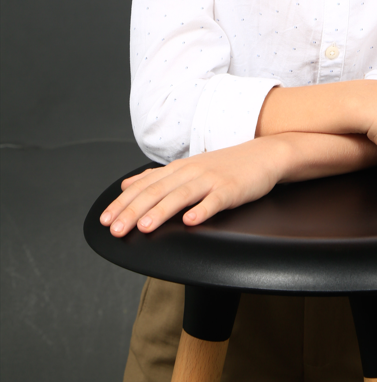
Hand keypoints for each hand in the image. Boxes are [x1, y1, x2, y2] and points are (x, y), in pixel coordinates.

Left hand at [100, 135, 290, 237]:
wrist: (264, 155)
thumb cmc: (225, 165)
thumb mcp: (188, 167)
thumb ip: (156, 176)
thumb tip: (126, 184)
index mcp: (179, 169)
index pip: (145, 186)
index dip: (124, 202)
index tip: (105, 220)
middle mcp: (192, 172)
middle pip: (158, 191)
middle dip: (134, 210)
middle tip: (116, 229)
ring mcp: (212, 180)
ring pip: (182, 195)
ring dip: (162, 210)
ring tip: (145, 226)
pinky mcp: (232, 189)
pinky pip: (216, 200)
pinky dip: (203, 210)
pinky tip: (191, 221)